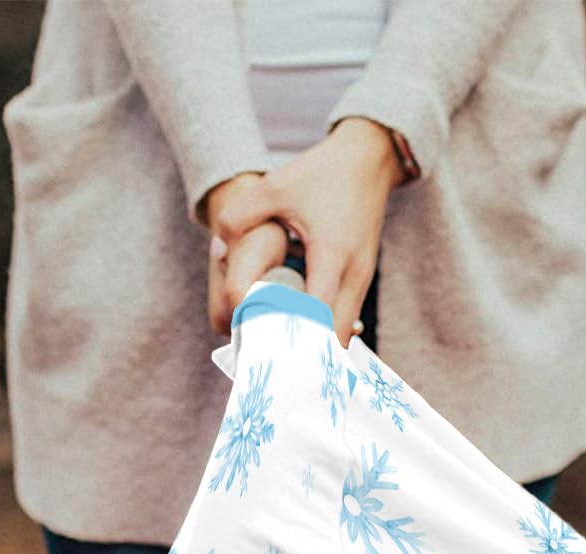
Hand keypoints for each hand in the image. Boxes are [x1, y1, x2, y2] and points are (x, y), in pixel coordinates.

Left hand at [208, 119, 402, 346]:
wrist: (369, 158)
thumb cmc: (322, 173)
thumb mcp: (276, 186)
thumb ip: (240, 215)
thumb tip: (217, 249)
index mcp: (332, 256)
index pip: (316, 316)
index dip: (293, 339)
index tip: (267, 352)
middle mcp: (353, 275)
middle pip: (334, 339)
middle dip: (306, 355)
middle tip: (272, 362)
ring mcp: (362, 280)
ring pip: (342, 333)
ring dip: (316, 345)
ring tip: (282, 353)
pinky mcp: (362, 279)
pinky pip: (344, 319)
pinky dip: (324, 331)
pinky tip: (298, 332)